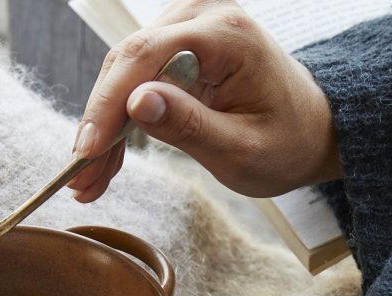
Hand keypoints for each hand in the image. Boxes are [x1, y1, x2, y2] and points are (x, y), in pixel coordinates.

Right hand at [69, 0, 341, 201]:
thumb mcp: (241, 149)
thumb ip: (189, 125)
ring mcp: (189, 30)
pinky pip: (137, 83)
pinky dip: (120, 124)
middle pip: (126, 63)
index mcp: (225, 35)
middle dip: (98, 124)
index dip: (108, 106)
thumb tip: (136, 103)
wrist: (312, 132)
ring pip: (124, 75)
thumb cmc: (287, 143)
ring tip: (88, 181)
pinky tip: (105, 161)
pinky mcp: (181, 50)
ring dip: (104, 130)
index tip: (85, 151)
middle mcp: (203, 17)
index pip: (145, 57)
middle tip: (79, 176)